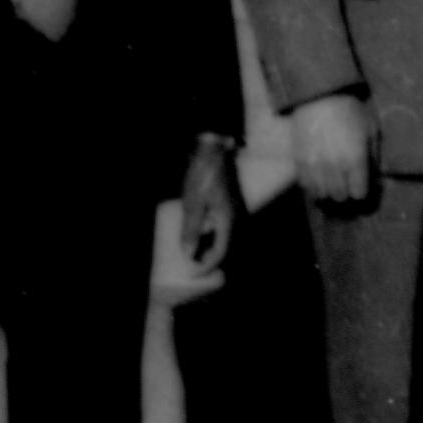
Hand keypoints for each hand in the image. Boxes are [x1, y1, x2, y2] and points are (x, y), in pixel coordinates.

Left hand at [179, 139, 241, 273]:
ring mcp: (230, 211)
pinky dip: (208, 236)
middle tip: (191, 267)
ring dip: (208, 248)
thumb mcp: (192, 203)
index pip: (220, 252)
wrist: (211, 148)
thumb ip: (191, 230)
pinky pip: (219, 228)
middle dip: (208, 260)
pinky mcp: (225, 205)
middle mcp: (233, 218)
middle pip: (224, 247)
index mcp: (227, 221)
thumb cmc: (202, 175)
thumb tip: (189, 255)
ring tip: (191, 252)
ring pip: (222, 238)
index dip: (206, 267)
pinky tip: (196, 233)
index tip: (192, 274)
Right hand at [289, 93, 376, 208]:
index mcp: (355, 159)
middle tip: (347, 183)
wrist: (318, 95)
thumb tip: (374, 176)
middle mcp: (334, 167)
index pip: (359, 194)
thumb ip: (373, 155)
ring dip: (329, 191)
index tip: (362, 184)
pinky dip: (314, 186)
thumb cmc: (349, 110)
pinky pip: (306, 186)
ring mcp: (314, 166)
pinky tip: (319, 177)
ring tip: (333, 182)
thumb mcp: (370, 129)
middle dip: (346, 192)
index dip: (362, 190)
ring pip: (322, 195)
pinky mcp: (299, 162)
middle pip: (340, 197)